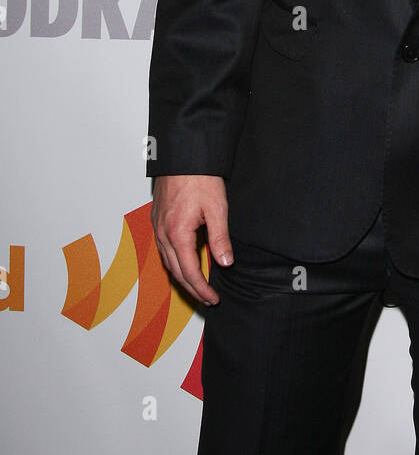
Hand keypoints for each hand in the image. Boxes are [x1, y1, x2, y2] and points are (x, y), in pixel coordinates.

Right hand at [151, 174, 231, 306]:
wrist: (183, 155)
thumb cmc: (199, 177)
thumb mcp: (217, 208)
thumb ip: (220, 238)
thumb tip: (225, 263)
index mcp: (177, 233)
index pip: (189, 272)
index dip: (202, 288)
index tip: (213, 298)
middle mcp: (163, 233)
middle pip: (176, 271)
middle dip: (192, 288)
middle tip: (207, 298)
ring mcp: (157, 226)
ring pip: (167, 262)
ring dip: (182, 276)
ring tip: (197, 286)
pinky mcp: (157, 219)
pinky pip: (163, 249)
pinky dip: (174, 262)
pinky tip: (184, 262)